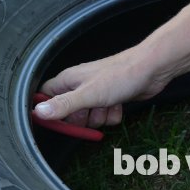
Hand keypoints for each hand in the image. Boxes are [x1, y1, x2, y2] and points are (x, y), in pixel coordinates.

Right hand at [33, 46, 170, 127]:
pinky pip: (104, 117)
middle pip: (67, 112)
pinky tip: (118, 104)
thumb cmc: (119, 76)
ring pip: (88, 117)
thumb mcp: (88, 95)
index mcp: (67, 80)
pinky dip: (112, 115)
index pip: (45, 95)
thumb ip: (63, 105)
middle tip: (89, 112)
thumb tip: (38, 112)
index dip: (47, 109)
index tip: (56, 120)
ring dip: (99, 118)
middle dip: (80, 119)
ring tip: (108, 105)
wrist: (151, 70)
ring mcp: (94, 92)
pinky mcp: (109, 99)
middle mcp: (78, 85)